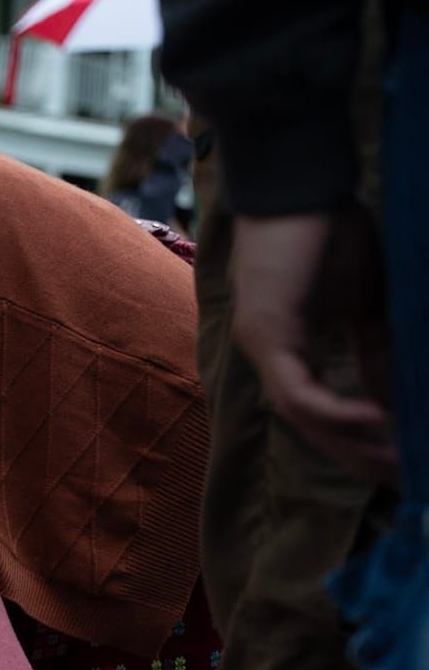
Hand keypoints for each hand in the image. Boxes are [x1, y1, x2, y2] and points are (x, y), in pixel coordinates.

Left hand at [231, 212, 397, 479]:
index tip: (405, 465)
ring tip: (396, 460)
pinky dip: (333, 410)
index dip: (364, 444)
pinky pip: (298, 390)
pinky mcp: (266, 334)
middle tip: (405, 482)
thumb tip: (394, 402)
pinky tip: (374, 419)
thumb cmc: (333, 235)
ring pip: (305, 418)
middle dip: (360, 458)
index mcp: (296, 353)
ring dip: (351, 443)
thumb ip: (379, 352)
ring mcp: (265, 348)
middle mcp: (274, 359)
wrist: (303, 187)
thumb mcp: (369, 305)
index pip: (327, 414)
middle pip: (313, 428)